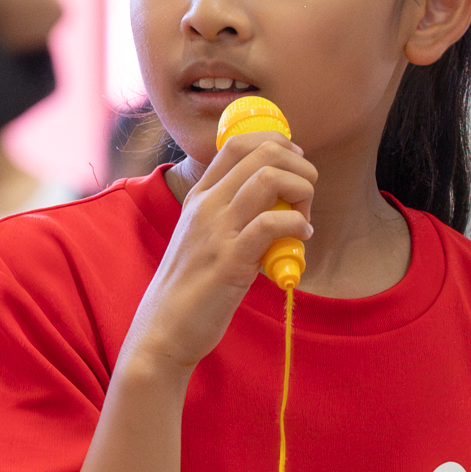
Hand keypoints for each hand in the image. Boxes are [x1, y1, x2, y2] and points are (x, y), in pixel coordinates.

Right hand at [125, 133, 314, 374]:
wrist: (164, 328)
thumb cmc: (190, 287)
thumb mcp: (202, 238)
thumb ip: (229, 216)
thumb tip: (273, 205)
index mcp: (199, 197)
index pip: (237, 144)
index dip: (275, 142)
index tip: (295, 160)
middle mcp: (206, 206)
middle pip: (261, 154)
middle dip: (298, 166)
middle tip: (306, 195)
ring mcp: (216, 231)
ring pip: (269, 179)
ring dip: (302, 192)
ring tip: (305, 218)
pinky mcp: (230, 261)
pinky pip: (272, 223)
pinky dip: (297, 226)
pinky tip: (302, 239)